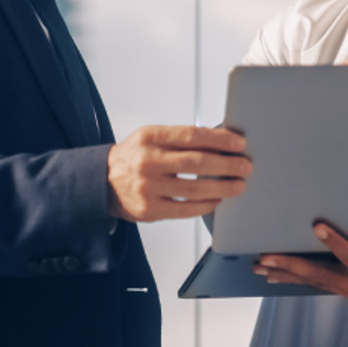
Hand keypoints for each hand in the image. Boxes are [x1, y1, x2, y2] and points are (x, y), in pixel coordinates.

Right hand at [107, 126, 250, 222]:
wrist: (102, 182)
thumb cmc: (134, 156)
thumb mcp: (151, 138)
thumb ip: (181, 138)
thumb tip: (221, 140)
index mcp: (150, 138)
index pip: (192, 135)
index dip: (220, 139)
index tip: (239, 143)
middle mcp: (148, 162)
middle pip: (197, 163)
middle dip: (227, 165)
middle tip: (245, 166)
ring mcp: (148, 188)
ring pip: (194, 189)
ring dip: (222, 187)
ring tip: (238, 185)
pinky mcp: (150, 210)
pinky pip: (185, 209)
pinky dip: (206, 205)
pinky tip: (217, 200)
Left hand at [254, 223, 347, 327]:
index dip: (335, 242)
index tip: (316, 225)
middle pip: (316, 274)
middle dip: (289, 265)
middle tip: (264, 259)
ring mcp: (344, 289)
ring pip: (309, 281)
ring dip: (283, 273)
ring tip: (257, 267)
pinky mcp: (340, 290)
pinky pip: (312, 284)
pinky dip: (291, 278)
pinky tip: (273, 275)